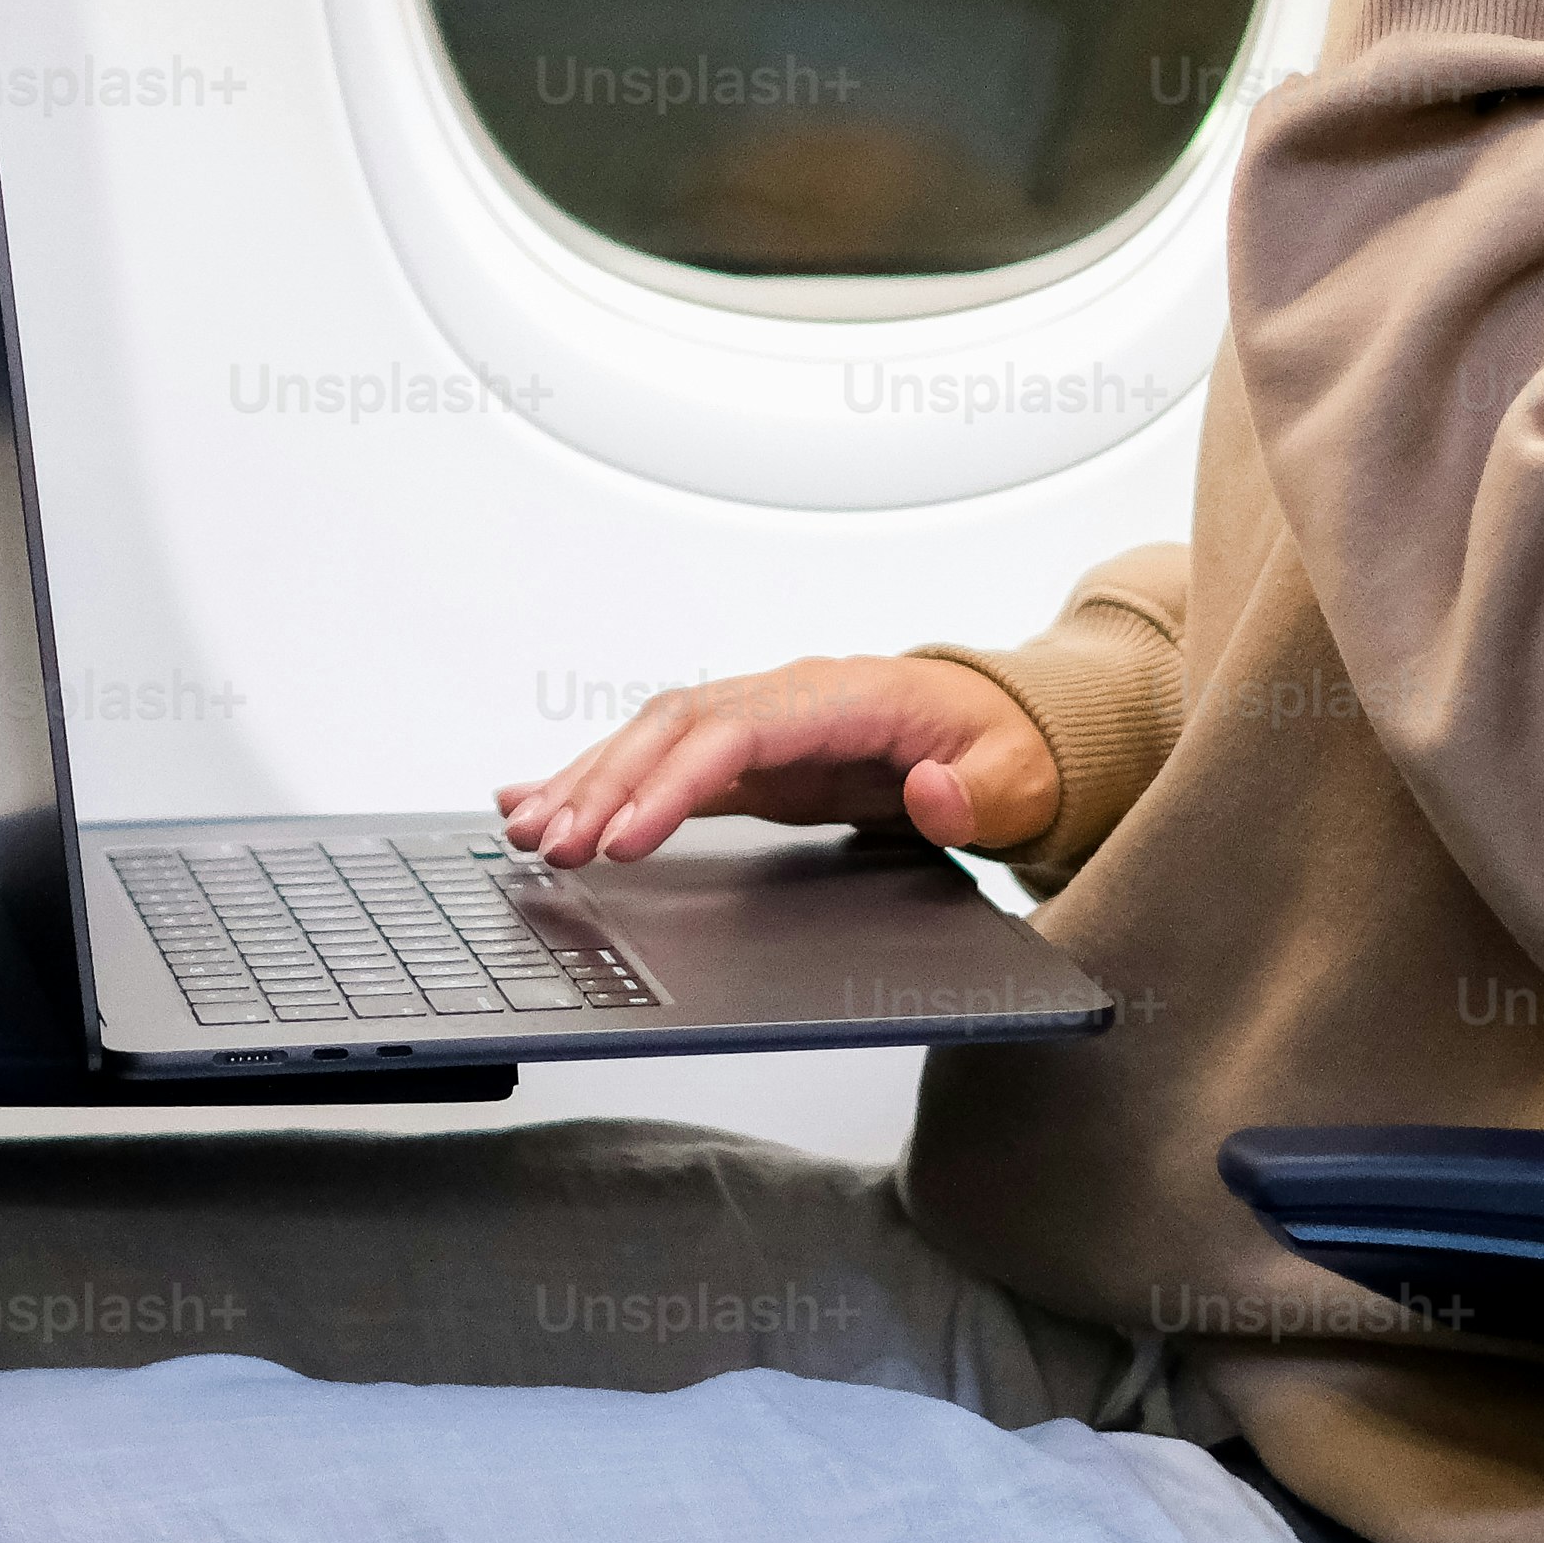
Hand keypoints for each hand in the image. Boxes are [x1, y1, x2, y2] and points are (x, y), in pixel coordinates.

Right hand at [494, 654, 1056, 867]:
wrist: (1007, 726)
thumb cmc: (1007, 748)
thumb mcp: (1016, 777)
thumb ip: (977, 792)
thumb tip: (931, 793)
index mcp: (845, 698)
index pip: (737, 733)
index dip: (673, 783)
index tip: (626, 836)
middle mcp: (789, 697)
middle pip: (674, 727)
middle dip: (604, 785)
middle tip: (550, 845)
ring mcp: (763, 720)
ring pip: (652, 736)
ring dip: (586, 781)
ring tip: (527, 830)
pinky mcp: (749, 753)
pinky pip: (659, 759)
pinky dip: (598, 778)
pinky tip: (540, 797)